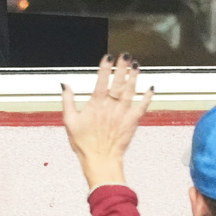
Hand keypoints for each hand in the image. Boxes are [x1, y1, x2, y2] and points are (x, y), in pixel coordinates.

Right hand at [61, 54, 152, 188]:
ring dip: (134, 76)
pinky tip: (150, 88)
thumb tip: (65, 86)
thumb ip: (67, 101)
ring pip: (131, 90)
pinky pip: (142, 106)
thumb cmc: (85, 143)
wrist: (100, 160)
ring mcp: (123, 113)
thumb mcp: (69, 121)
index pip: (102, 80)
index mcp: (96, 103)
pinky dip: (147, 97)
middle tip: (126, 55)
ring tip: (136, 65)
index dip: (105, 67)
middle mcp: (111, 106)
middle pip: (119, 81)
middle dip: (122, 67)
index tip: (108, 56)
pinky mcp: (132, 121)